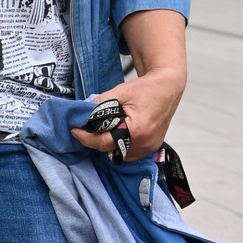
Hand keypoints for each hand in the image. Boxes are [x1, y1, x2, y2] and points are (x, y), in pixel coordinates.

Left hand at [71, 67, 185, 163]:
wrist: (168, 88)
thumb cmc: (146, 88)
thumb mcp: (120, 92)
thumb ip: (99, 104)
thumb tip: (82, 114)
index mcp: (137, 131)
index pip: (104, 142)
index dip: (86, 137)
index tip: (74, 130)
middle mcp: (145, 144)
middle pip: (110, 150)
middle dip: (95, 140)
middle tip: (84, 129)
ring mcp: (149, 148)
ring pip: (119, 155)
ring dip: (107, 145)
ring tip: (100, 131)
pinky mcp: (152, 148)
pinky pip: (130, 153)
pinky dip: (119, 146)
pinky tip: (115, 134)